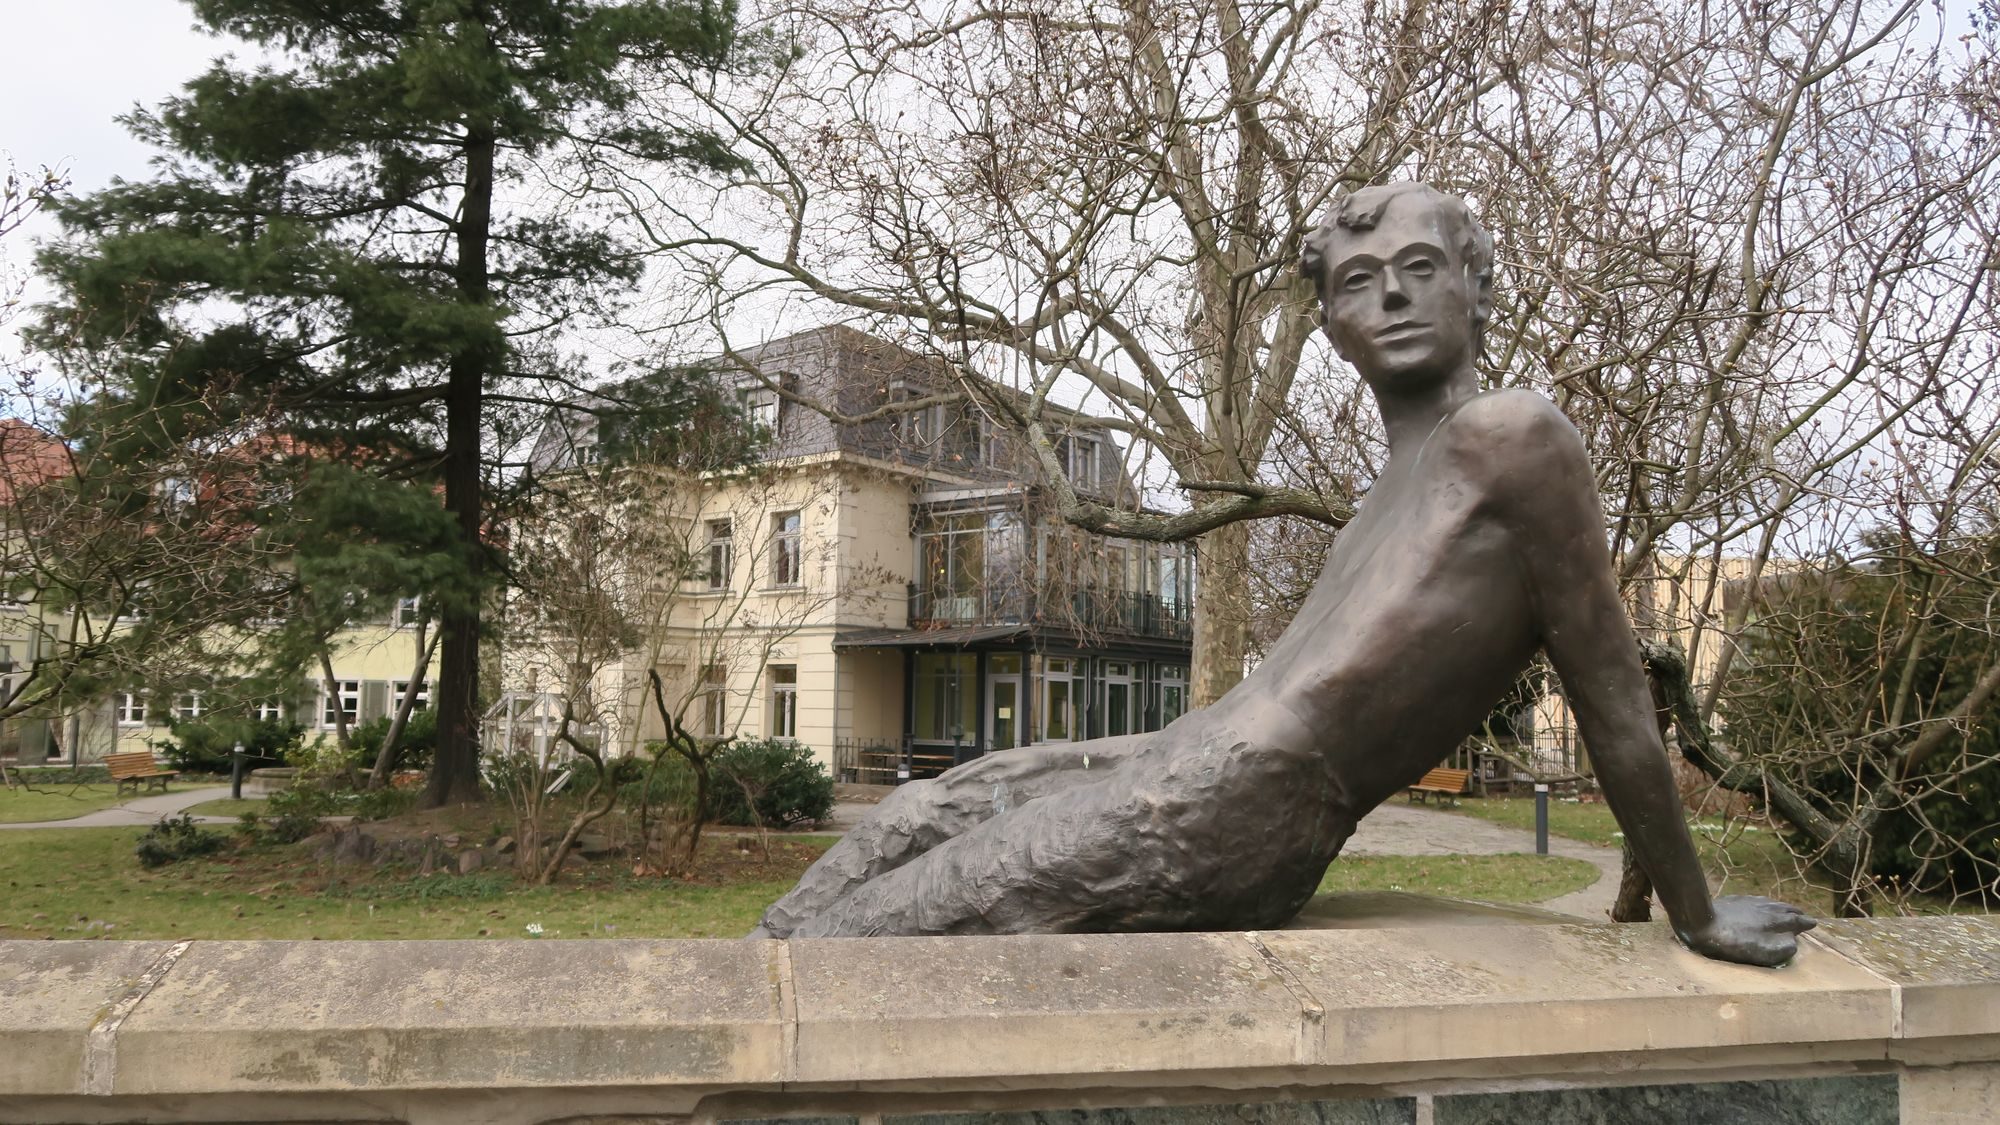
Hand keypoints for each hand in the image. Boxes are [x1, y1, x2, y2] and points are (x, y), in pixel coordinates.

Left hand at [1677, 895, 1816, 966]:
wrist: (1702, 920)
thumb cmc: (1734, 942)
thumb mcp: (1764, 951)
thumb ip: (1783, 948)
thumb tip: (1794, 942)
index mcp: (1776, 921)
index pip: (1796, 922)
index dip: (1805, 924)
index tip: (1813, 924)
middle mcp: (1766, 908)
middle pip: (1785, 909)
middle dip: (1796, 913)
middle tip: (1803, 916)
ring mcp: (1749, 902)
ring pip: (1771, 902)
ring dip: (1782, 906)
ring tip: (1786, 909)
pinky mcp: (1734, 900)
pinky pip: (1756, 900)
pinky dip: (1765, 902)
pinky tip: (1760, 903)